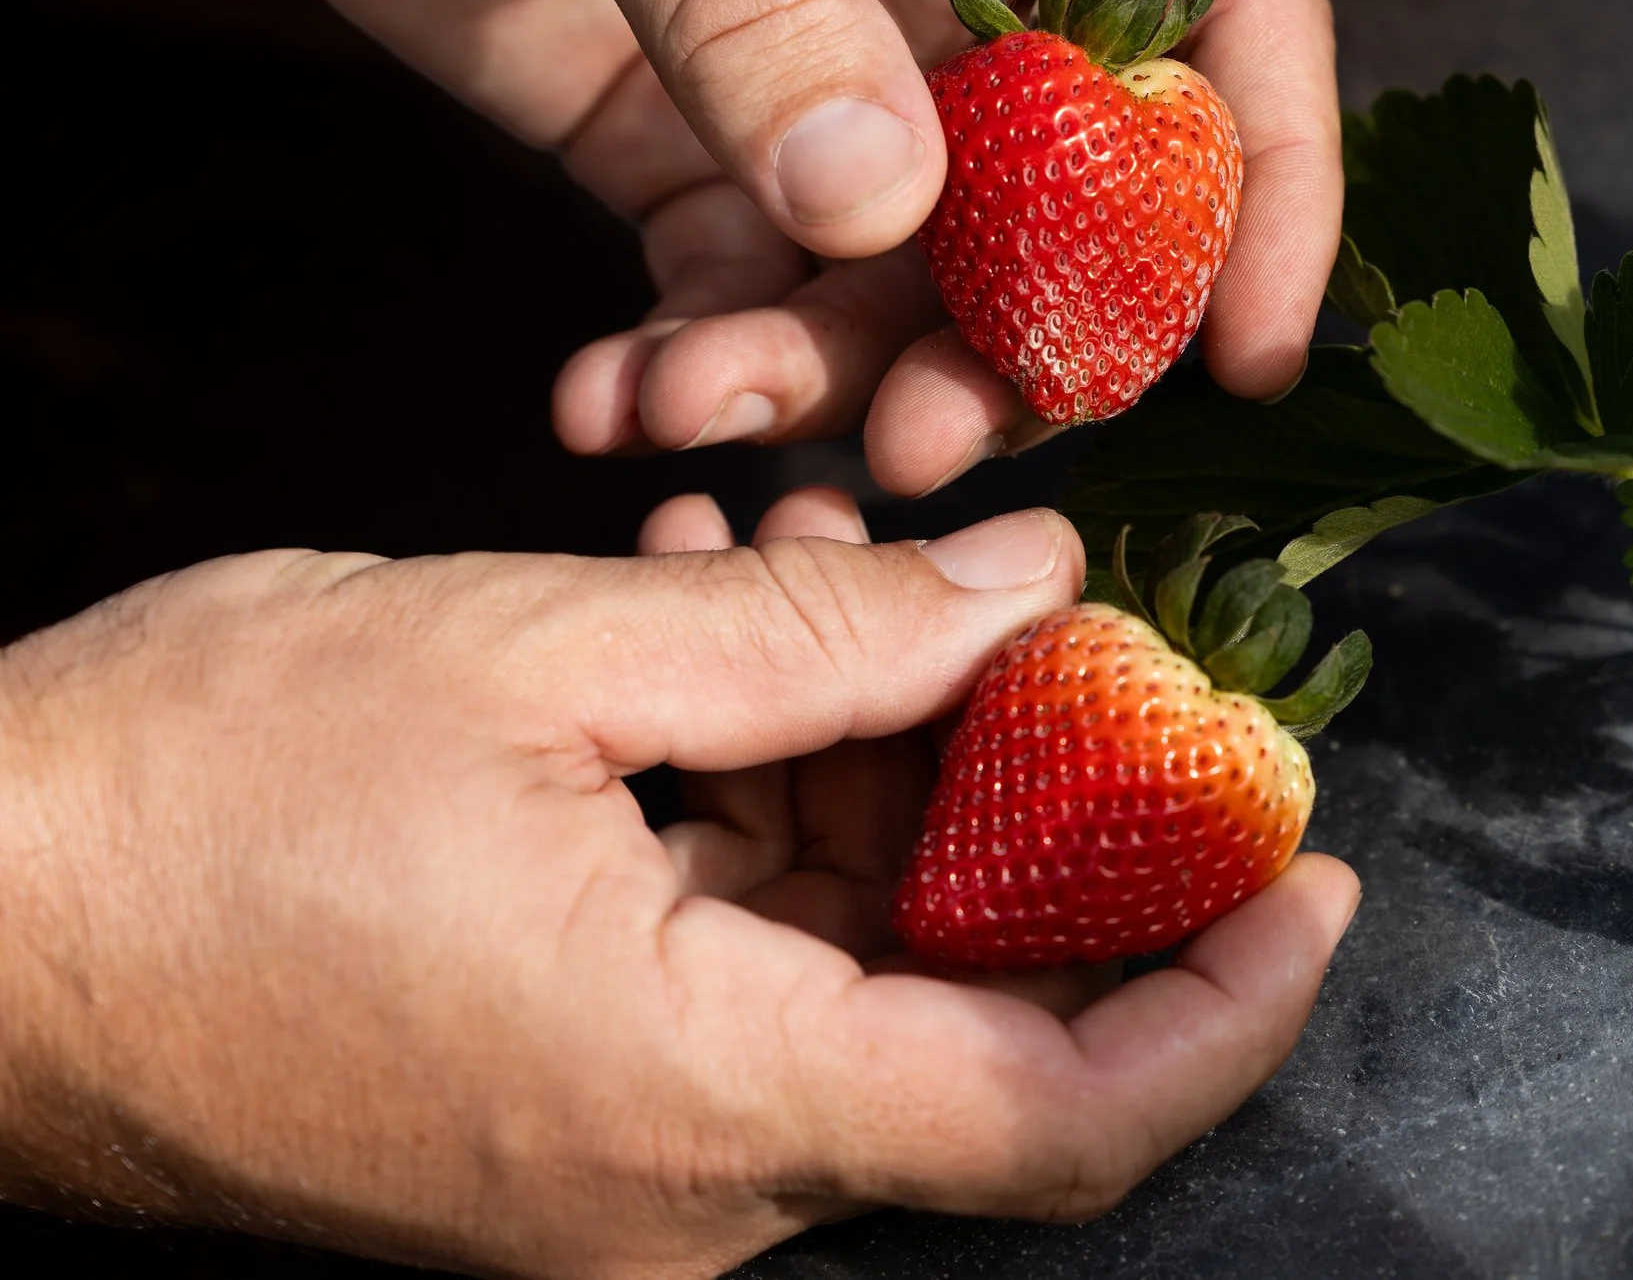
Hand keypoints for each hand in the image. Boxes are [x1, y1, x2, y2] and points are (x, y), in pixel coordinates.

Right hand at [0, 503, 1359, 1275]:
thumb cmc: (190, 795)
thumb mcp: (537, 655)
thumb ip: (828, 636)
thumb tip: (1037, 593)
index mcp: (703, 1101)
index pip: (1071, 1113)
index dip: (1232, 996)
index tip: (1315, 856)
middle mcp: (686, 1187)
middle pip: (981, 1018)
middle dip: (1036, 810)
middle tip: (1034, 620)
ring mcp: (620, 1166)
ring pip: (862, 979)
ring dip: (883, 777)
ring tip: (819, 571)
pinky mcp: (563, 1118)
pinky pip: (746, 980)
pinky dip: (776, 823)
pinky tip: (727, 652)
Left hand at [28, 0, 1337, 492]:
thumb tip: (883, 210)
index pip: (1223, 3)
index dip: (1259, 183)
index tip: (1250, 353)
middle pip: (1080, 185)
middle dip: (1016, 332)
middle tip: (927, 443)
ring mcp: (819, 44)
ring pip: (914, 268)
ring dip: (838, 375)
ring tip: (708, 411)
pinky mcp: (690, 126)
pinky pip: (751, 282)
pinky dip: (707, 362)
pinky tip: (625, 397)